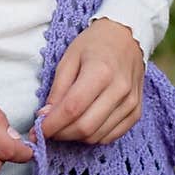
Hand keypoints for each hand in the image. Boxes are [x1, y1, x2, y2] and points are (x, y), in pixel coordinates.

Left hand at [28, 18, 143, 145]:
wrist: (126, 37)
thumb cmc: (94, 44)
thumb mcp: (69, 58)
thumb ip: (58, 89)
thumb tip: (46, 116)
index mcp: (100, 72)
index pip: (72, 109)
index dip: (51, 125)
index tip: (37, 131)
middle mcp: (119, 90)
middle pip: (85, 127)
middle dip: (61, 134)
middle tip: (48, 130)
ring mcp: (131, 103)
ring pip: (97, 136)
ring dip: (75, 137)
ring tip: (64, 126)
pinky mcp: (136, 112)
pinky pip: (111, 136)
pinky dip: (93, 137)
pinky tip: (83, 124)